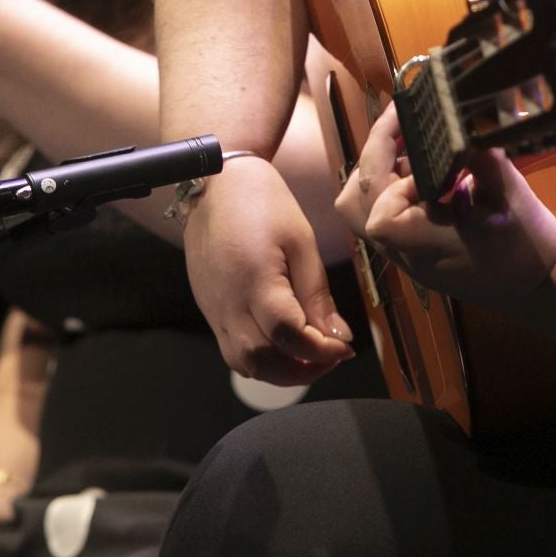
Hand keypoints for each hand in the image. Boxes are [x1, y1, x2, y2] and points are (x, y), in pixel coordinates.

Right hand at [184, 155, 353, 383]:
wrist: (216, 185)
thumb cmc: (263, 203)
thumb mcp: (301, 240)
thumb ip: (317, 293)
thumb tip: (337, 335)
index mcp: (255, 281)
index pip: (288, 336)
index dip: (321, 351)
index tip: (345, 347)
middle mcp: (228, 304)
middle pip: (261, 361)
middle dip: (301, 371)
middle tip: (331, 357)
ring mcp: (214, 309)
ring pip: (243, 363)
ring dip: (279, 370)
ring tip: (309, 355)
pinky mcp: (209, 309)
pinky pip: (232, 349)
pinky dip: (260, 358)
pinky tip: (283, 343)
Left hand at [337, 104, 555, 310]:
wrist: (535, 282)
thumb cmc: (525, 242)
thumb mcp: (510, 196)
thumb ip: (480, 158)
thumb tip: (459, 122)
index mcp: (428, 245)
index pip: (381, 215)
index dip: (396, 179)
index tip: (427, 155)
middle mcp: (405, 251)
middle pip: (355, 205)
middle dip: (373, 157)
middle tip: (403, 126)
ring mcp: (402, 252)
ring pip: (359, 209)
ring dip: (377, 170)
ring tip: (411, 145)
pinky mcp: (407, 247)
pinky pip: (378, 212)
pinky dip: (388, 183)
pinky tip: (421, 166)